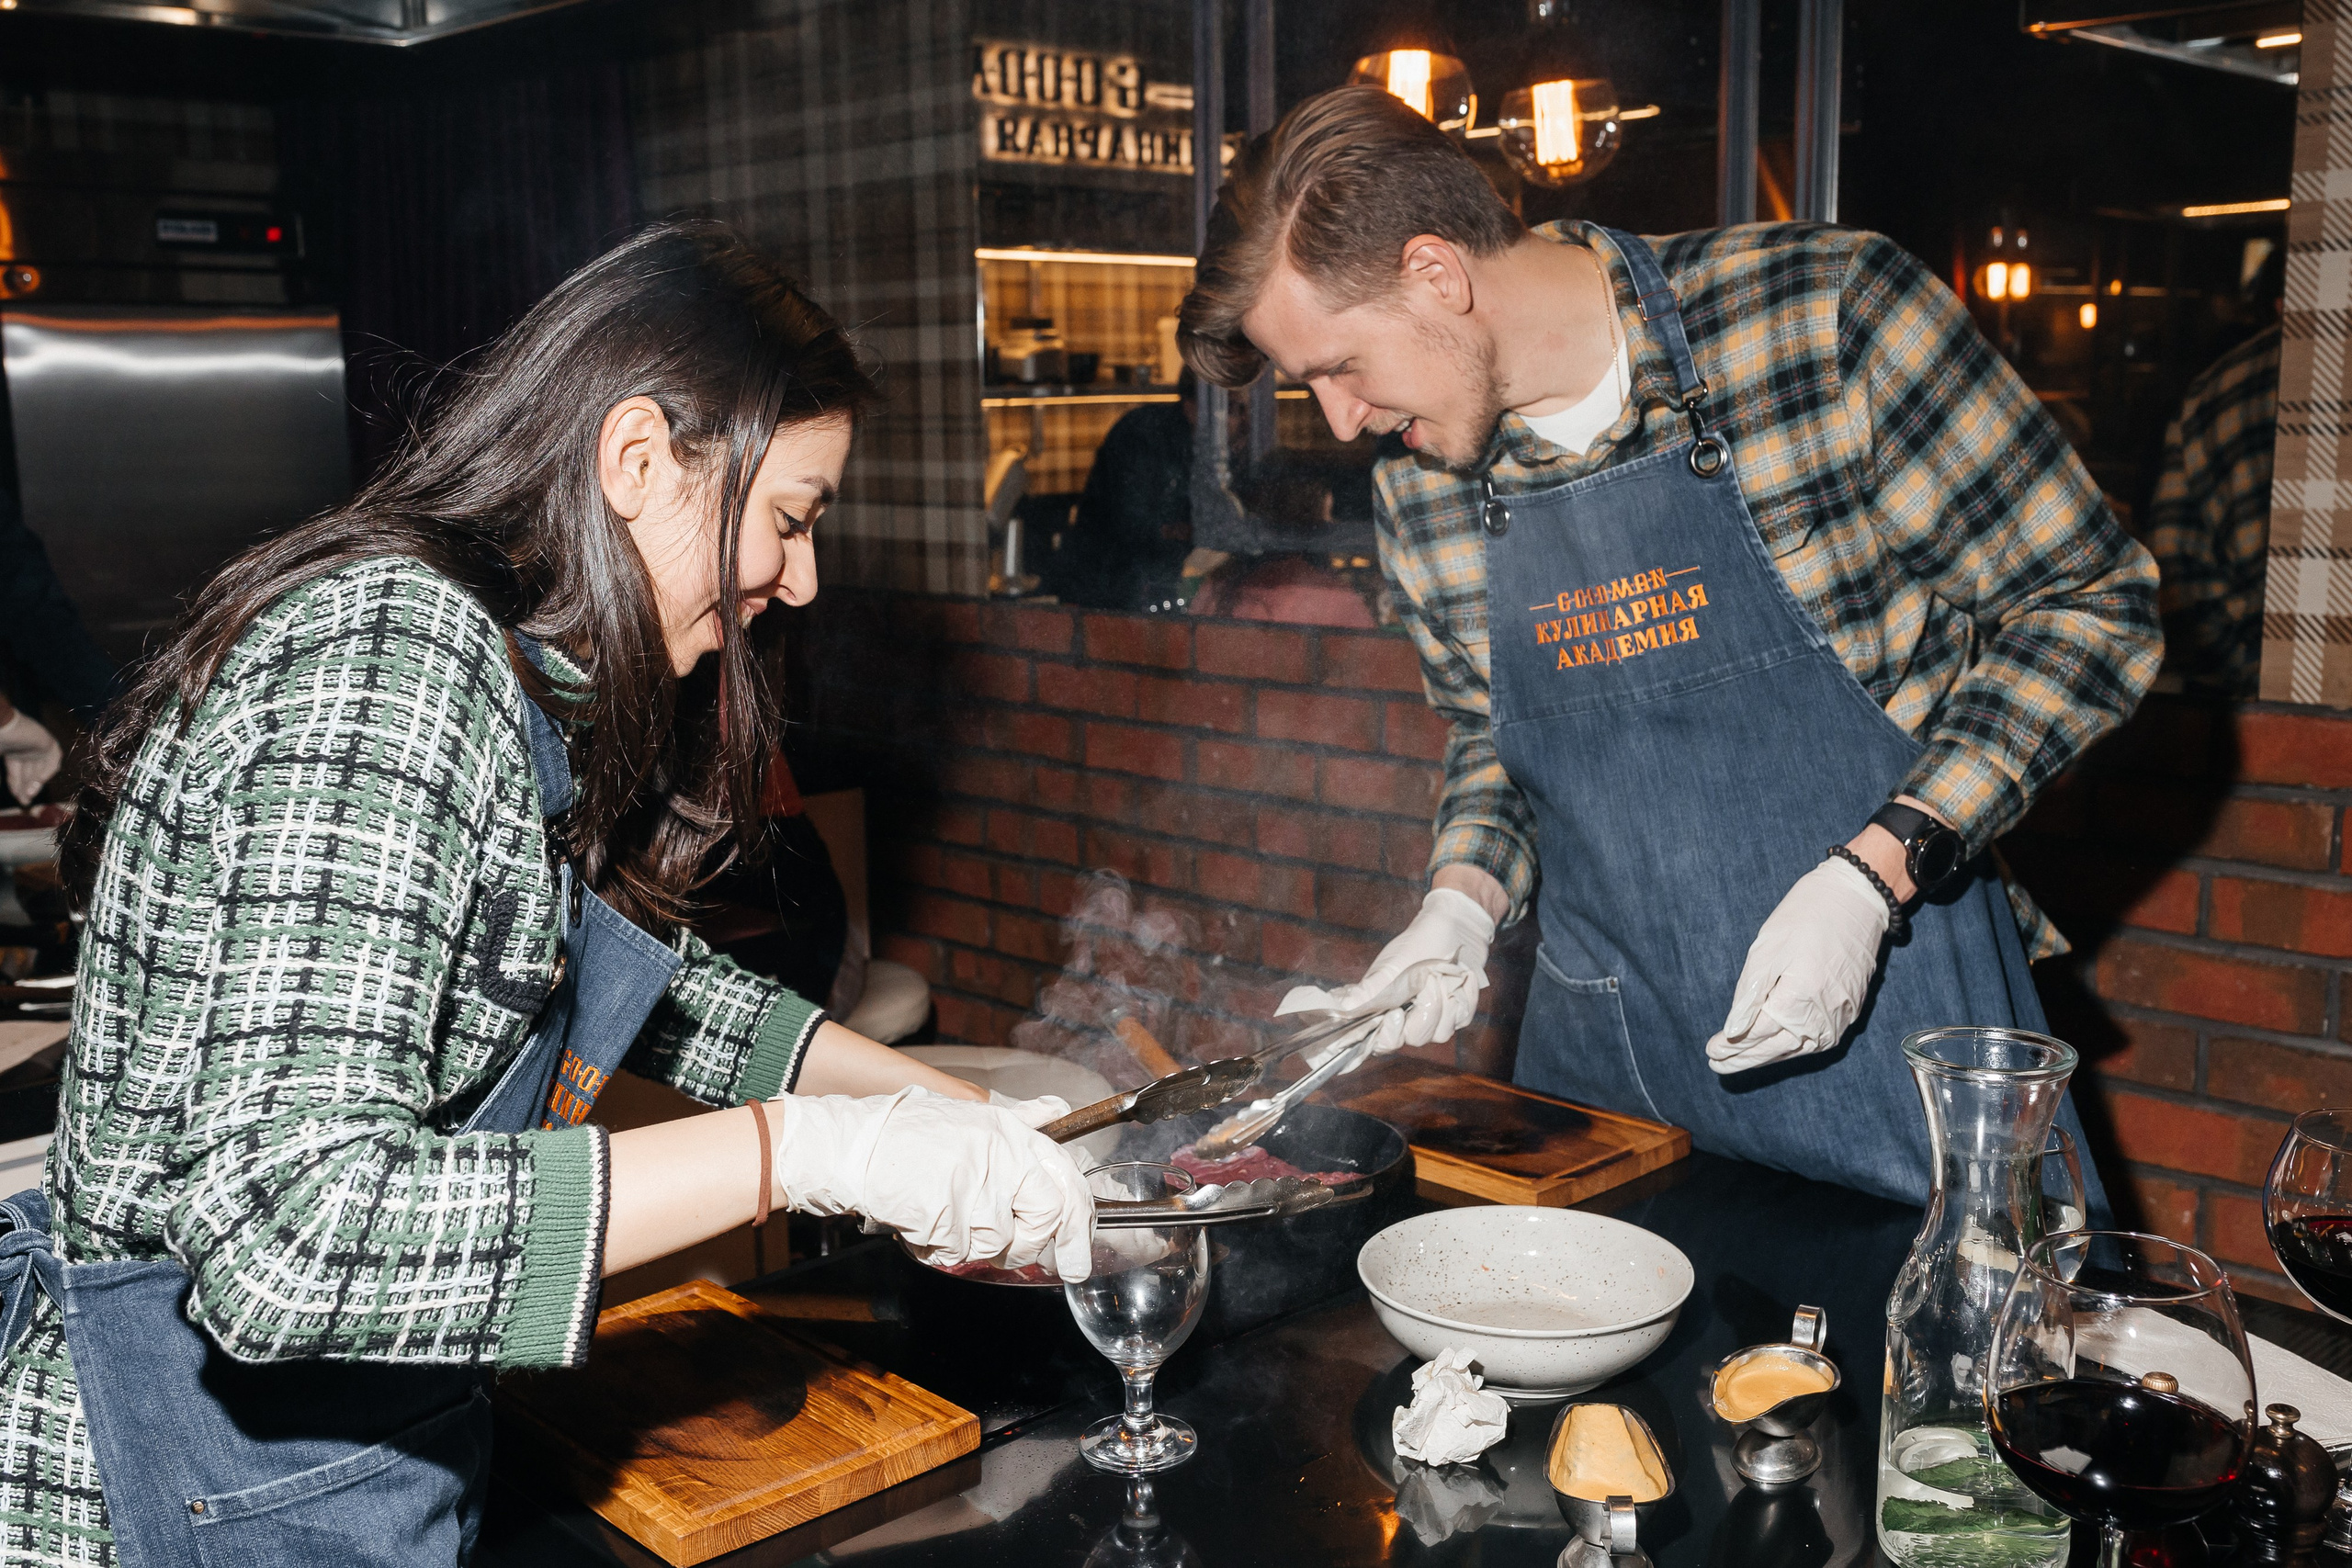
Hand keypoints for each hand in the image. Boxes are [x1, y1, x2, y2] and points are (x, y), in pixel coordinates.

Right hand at [0, 711, 59, 804]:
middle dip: (27, 788)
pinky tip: (39, 780)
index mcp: (10, 750)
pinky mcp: (48, 741)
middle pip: (29, 772)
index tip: (19, 800)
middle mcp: (24, 748)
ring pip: (40, 767)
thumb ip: (9, 778)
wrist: (2, 726)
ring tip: (29, 794)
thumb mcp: (0, 759)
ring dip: (36, 782)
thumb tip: (9, 790)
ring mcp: (36, 744)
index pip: (16, 772)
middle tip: (25, 802)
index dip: (17, 786)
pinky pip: (54, 758)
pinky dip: (48, 770)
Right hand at [770, 1089, 1094, 1279]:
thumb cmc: (908, 1133)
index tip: (1078, 1252)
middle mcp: (1000, 1158)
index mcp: (1010, 1134)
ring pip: (1000, 1244)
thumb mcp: (972, 1114)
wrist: (853, 1147)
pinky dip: (943, 1248)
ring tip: (950, 1218)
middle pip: (1044, 1220)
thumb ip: (1021, 1119)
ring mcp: (974, 1189)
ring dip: (977, 1245)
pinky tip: (926, 1223)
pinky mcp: (946, 1217)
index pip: (1065, 1184)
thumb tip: (1058, 1110)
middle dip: (1035, 1246)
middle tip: (1021, 1254)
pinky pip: (959, 1253)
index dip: (1077, 1223)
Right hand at [1276, 887, 1495, 1066]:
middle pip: (1416, 1037)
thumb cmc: (1418, 943)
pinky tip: (1462, 976)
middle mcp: (1409, 1019)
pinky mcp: (1458, 1013)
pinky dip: (1465, 995)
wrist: (1454, 927)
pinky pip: (1463, 1017)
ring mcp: (1435, 1019)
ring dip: (1446, 1000)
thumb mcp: (1392, 965)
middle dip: (1426, 1009)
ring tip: (1444, 974)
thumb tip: (1342, 1008)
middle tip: (1429, 980)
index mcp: (1387, 1010)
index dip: (1389, 1036)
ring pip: (1442, 1032)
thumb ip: (1371, 989)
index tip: (1395, 1014)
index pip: (1382, 1041)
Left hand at [1705, 857, 1890, 1075]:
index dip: (1731, 1045)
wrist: (1857, 900)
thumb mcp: (1767, 950)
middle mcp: (1823, 1018)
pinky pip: (1816, 1040)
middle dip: (1744, 1058)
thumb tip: (1732, 1031)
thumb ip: (1750, 995)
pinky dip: (1792, 1047)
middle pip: (1776, 1048)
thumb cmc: (1807, 918)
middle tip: (1717, 1065)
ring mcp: (1840, 1018)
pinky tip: (1775, 1048)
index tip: (1710, 1051)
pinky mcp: (1849, 1012)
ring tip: (1738, 1062)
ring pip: (1796, 1049)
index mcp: (1799, 1001)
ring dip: (1767, 1056)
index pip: (1757, 1034)